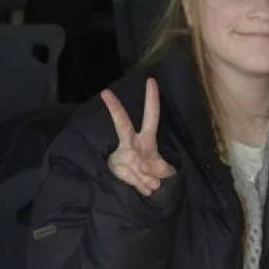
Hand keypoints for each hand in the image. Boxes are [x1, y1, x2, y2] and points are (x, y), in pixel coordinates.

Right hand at [100, 78, 175, 196]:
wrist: (137, 188)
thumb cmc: (152, 171)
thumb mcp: (163, 170)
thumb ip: (162, 170)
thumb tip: (154, 182)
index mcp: (147, 139)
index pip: (151, 116)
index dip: (152, 99)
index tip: (151, 80)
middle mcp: (132, 144)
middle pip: (122, 124)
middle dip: (116, 110)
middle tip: (105, 92)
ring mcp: (123, 156)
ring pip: (135, 164)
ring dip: (147, 178)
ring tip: (153, 184)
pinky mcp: (117, 170)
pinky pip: (135, 181)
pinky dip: (144, 187)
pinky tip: (146, 188)